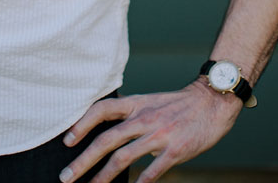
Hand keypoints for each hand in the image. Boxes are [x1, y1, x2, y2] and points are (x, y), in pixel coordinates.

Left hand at [58, 80, 241, 182]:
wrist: (211, 102)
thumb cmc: (178, 105)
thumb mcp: (149, 102)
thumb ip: (130, 116)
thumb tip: (108, 132)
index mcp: (135, 104)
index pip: (101, 110)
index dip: (81, 124)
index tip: (67, 141)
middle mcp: (143, 118)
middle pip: (106, 139)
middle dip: (83, 160)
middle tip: (66, 176)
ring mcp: (159, 134)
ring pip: (123, 157)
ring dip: (103, 176)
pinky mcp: (175, 150)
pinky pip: (152, 171)